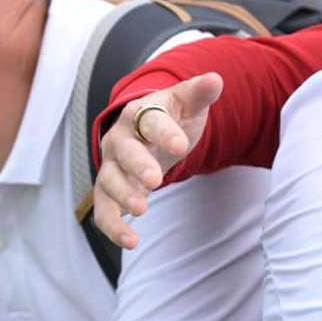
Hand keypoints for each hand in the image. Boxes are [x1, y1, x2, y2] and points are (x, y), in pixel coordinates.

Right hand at [94, 73, 222, 249]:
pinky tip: (131, 241)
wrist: (148, 129)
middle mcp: (120, 139)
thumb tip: (216, 79)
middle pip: (123, 151)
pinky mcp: (110, 191)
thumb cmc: (170, 116)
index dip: (164, 132)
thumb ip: (199, 93)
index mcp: (139, 113)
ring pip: (109, 181)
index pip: (149, 120)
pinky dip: (113, 227)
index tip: (180, 145)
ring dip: (123, 195)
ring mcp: (112, 166)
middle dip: (137, 165)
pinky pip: (105, 210)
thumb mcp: (186, 103)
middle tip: (155, 180)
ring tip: (142, 210)